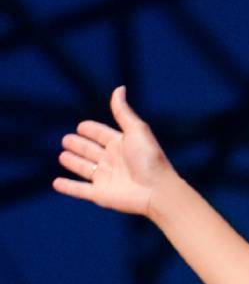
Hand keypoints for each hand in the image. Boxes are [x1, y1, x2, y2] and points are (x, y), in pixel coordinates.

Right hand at [53, 85, 170, 216]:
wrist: (157, 190)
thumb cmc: (150, 159)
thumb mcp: (136, 130)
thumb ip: (123, 112)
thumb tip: (119, 88)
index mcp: (121, 145)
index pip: (101, 134)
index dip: (91, 130)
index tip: (81, 126)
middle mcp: (112, 161)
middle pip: (90, 151)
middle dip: (78, 145)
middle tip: (66, 140)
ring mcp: (105, 178)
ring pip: (84, 168)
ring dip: (73, 162)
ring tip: (63, 156)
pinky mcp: (100, 195)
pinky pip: (79, 190)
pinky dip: (67, 187)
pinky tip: (56, 183)